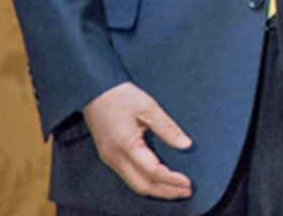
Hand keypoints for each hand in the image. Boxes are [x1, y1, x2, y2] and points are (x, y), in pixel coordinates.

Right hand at [82, 81, 192, 199]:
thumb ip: (167, 128)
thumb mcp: (148, 107)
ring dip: (156, 190)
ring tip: (176, 190)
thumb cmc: (121, 95)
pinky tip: (158, 181)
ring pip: (133, 184)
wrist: (94, 90)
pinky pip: (128, 177)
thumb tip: (186, 144)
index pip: (151, 171)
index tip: (188, 183)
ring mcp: (109, 158)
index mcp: (124, 145)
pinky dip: (145, 183)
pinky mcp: (108, 156)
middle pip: (142, 185)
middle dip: (165, 191)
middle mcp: (114, 157)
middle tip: (187, 192)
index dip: (171, 179)